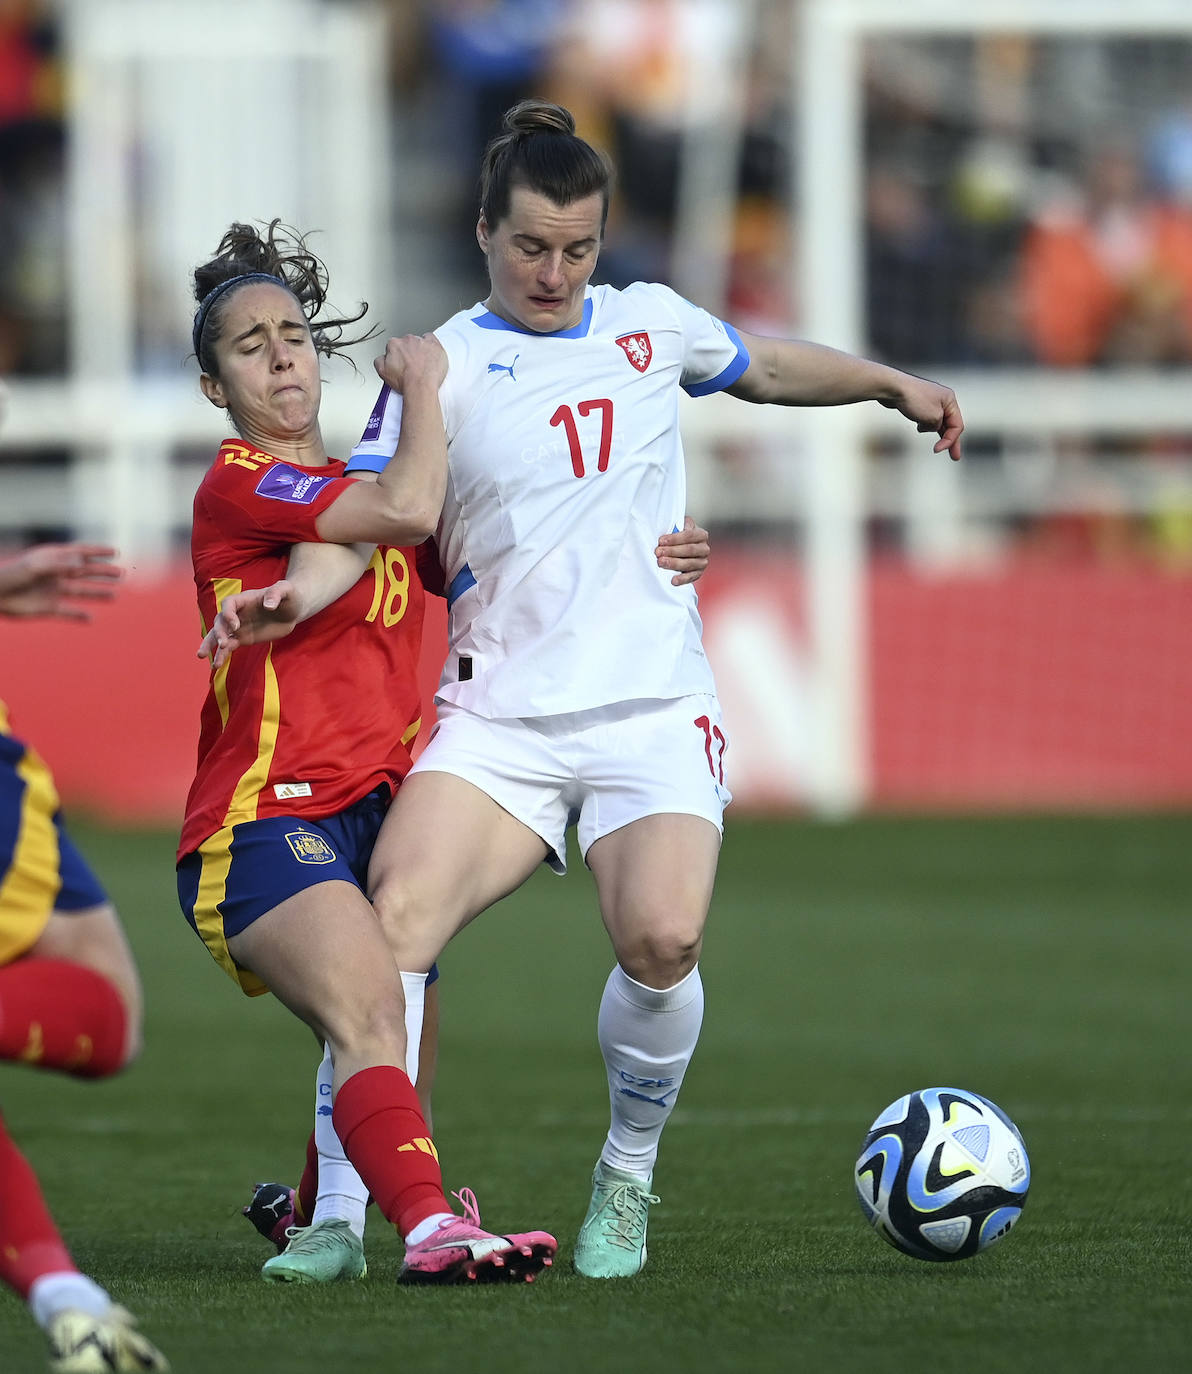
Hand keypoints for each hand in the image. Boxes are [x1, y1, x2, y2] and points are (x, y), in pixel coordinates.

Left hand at [0, 543, 121, 618]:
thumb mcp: (37, 566)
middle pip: (85, 573)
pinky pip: (68, 612)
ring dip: (98, 593)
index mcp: (53, 559)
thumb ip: (61, 564)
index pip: (79, 553)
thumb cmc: (13, 575)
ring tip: (114, 595)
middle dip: (104, 573)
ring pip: (81, 592)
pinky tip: (90, 619)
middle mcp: (56, 574)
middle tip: (122, 575)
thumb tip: (84, 562)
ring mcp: (53, 591)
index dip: (98, 551)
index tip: (116, 552)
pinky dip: (79, 616)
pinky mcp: (49, 608)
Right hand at [198, 581, 303, 668]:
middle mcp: (237, 613)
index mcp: (244, 599)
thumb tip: (268, 605)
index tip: (236, 626)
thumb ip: (276, 594)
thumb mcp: (286, 590)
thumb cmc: (289, 595)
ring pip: (219, 635)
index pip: (228, 605)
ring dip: (210, 644)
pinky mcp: (243, 638)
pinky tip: (215, 665)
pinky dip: (221, 655)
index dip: (229, 614)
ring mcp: (239, 627)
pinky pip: (229, 646)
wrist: (292, 610)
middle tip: (223, 644)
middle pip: (220, 621)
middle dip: (219, 632)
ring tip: (201, 655)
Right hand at [374, 333, 447, 393]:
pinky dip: (431, 345)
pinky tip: (430, 355)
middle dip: (409, 352)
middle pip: (407, 343)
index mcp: (394, 344)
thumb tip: (383, 357)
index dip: (398, 356)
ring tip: (422, 364)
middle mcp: (407, 340)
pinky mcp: (434, 345)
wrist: (421, 387)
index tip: (402, 363)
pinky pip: (431, 339)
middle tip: (413, 365)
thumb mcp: (382, 372)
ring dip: (420, 350)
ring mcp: (421, 341)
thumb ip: (379, 360)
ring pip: (420, 341)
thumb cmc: (405, 382)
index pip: (394, 346)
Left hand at [655, 516, 710, 585]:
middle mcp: (704, 548)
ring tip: (661, 563)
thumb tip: (668, 531)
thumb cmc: (676, 536)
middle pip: (689, 550)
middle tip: (657, 552)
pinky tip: (673, 581)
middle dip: (672, 551)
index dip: (674, 538)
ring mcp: (702, 562)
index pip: (689, 535)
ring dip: (674, 563)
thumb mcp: (677, 527)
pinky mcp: (698, 573)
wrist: (680, 549)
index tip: (661, 541)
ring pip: (689, 563)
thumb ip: (675, 526)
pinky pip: (691, 577)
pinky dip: (682, 579)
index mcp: (701, 534)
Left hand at [880, 375, 963, 460]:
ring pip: (937, 422)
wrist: (892, 387)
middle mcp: (943, 399)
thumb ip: (937, 426)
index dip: (950, 440)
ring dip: (932, 430)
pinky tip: (918, 425)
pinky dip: (924, 425)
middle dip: (951, 441)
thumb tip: (934, 427)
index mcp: (950, 400)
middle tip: (955, 457)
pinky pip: (926, 419)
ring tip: (921, 427)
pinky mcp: (919, 404)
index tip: (937, 450)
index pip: (957, 425)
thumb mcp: (932, 417)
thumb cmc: (913, 399)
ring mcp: (931, 401)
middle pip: (950, 424)